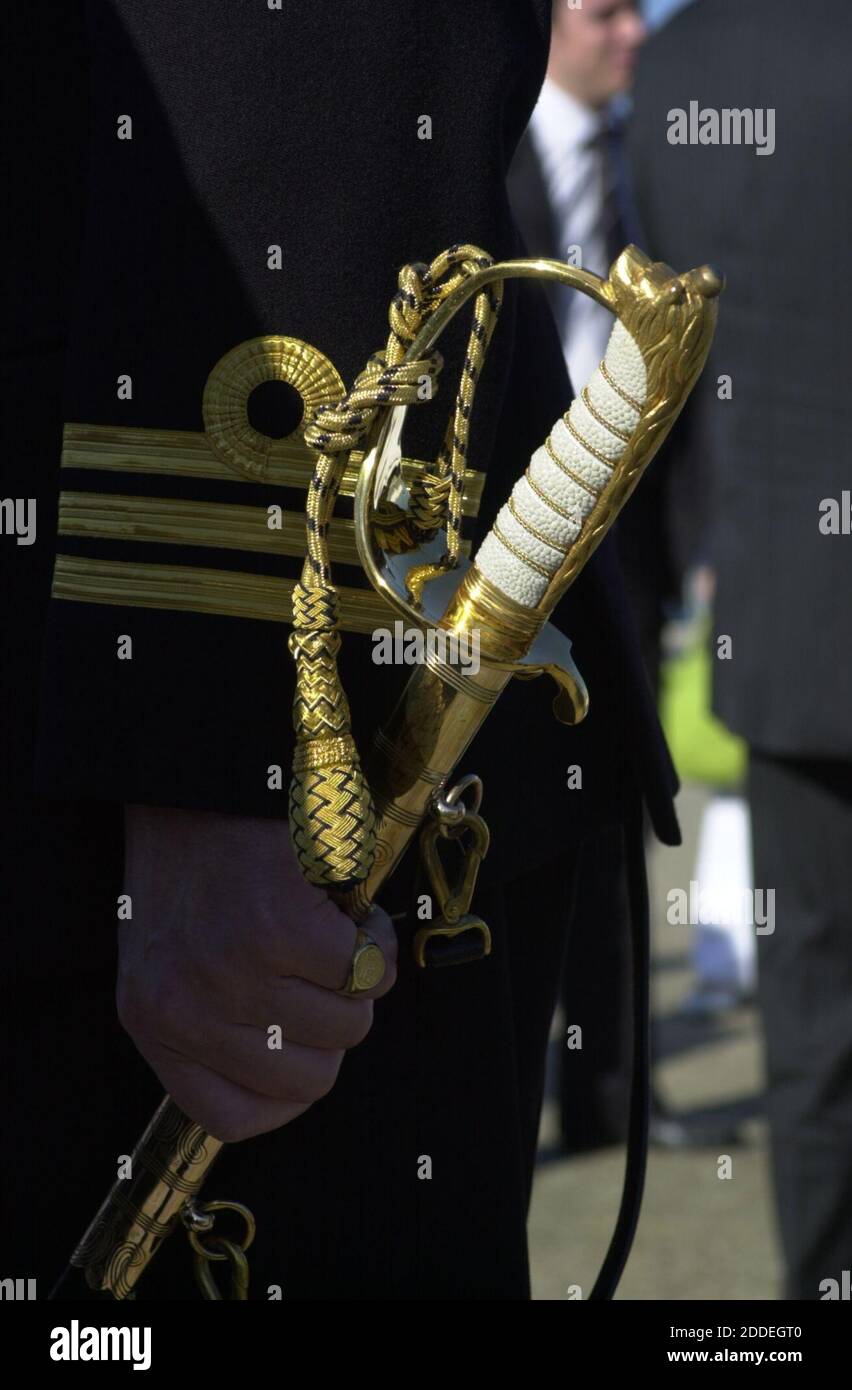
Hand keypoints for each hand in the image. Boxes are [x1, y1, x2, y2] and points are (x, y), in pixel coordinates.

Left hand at [117, 804, 395, 1142]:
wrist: (193, 773)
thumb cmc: (193, 861)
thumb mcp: (176, 958)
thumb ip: (216, 1022)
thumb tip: (301, 1067)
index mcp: (154, 1024)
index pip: (233, 1117)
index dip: (288, 1092)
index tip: (306, 1049)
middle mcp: (185, 1010)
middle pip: (311, 1079)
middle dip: (337, 1025)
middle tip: (326, 972)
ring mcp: (231, 972)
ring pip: (349, 1024)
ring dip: (361, 977)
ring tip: (335, 930)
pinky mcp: (278, 927)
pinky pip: (364, 968)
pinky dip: (375, 936)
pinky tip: (349, 906)